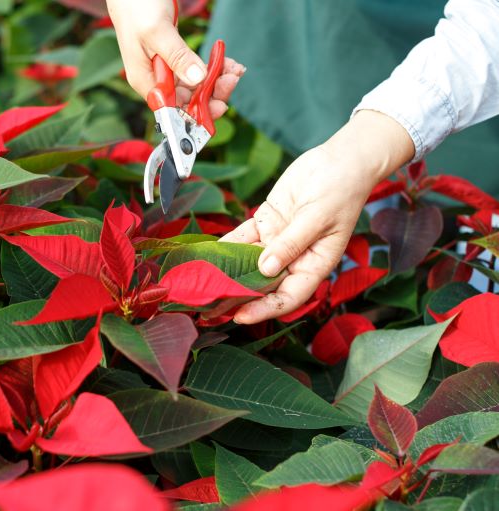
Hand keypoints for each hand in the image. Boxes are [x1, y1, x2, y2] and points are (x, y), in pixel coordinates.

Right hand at [107, 0, 244, 116]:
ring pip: (197, 88)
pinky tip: (227, 62)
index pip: (174, 110)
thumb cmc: (136, 6)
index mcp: (147, 82)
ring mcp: (168, 72)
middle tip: (232, 79)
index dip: (198, 113)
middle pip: (189, 101)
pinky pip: (199, 73)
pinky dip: (214, 69)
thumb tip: (198, 79)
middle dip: (213, 94)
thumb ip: (177, 57)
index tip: (219, 105)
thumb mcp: (157, 32)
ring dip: (218, 81)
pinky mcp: (177, 61)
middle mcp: (157, 82)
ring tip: (234, 69)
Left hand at [221, 111, 414, 323]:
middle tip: (211, 306)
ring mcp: (278, 240)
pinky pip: (244, 237)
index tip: (241, 316)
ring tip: (203, 284)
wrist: (339, 160)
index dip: (265, 309)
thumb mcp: (318, 218)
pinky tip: (210, 254)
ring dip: (228, 272)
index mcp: (314, 264)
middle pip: (264, 283)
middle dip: (239, 295)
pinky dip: (227, 246)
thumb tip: (265, 268)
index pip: (288, 296)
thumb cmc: (341, 190)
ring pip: (249, 262)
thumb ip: (291, 243)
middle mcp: (294, 257)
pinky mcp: (267, 222)